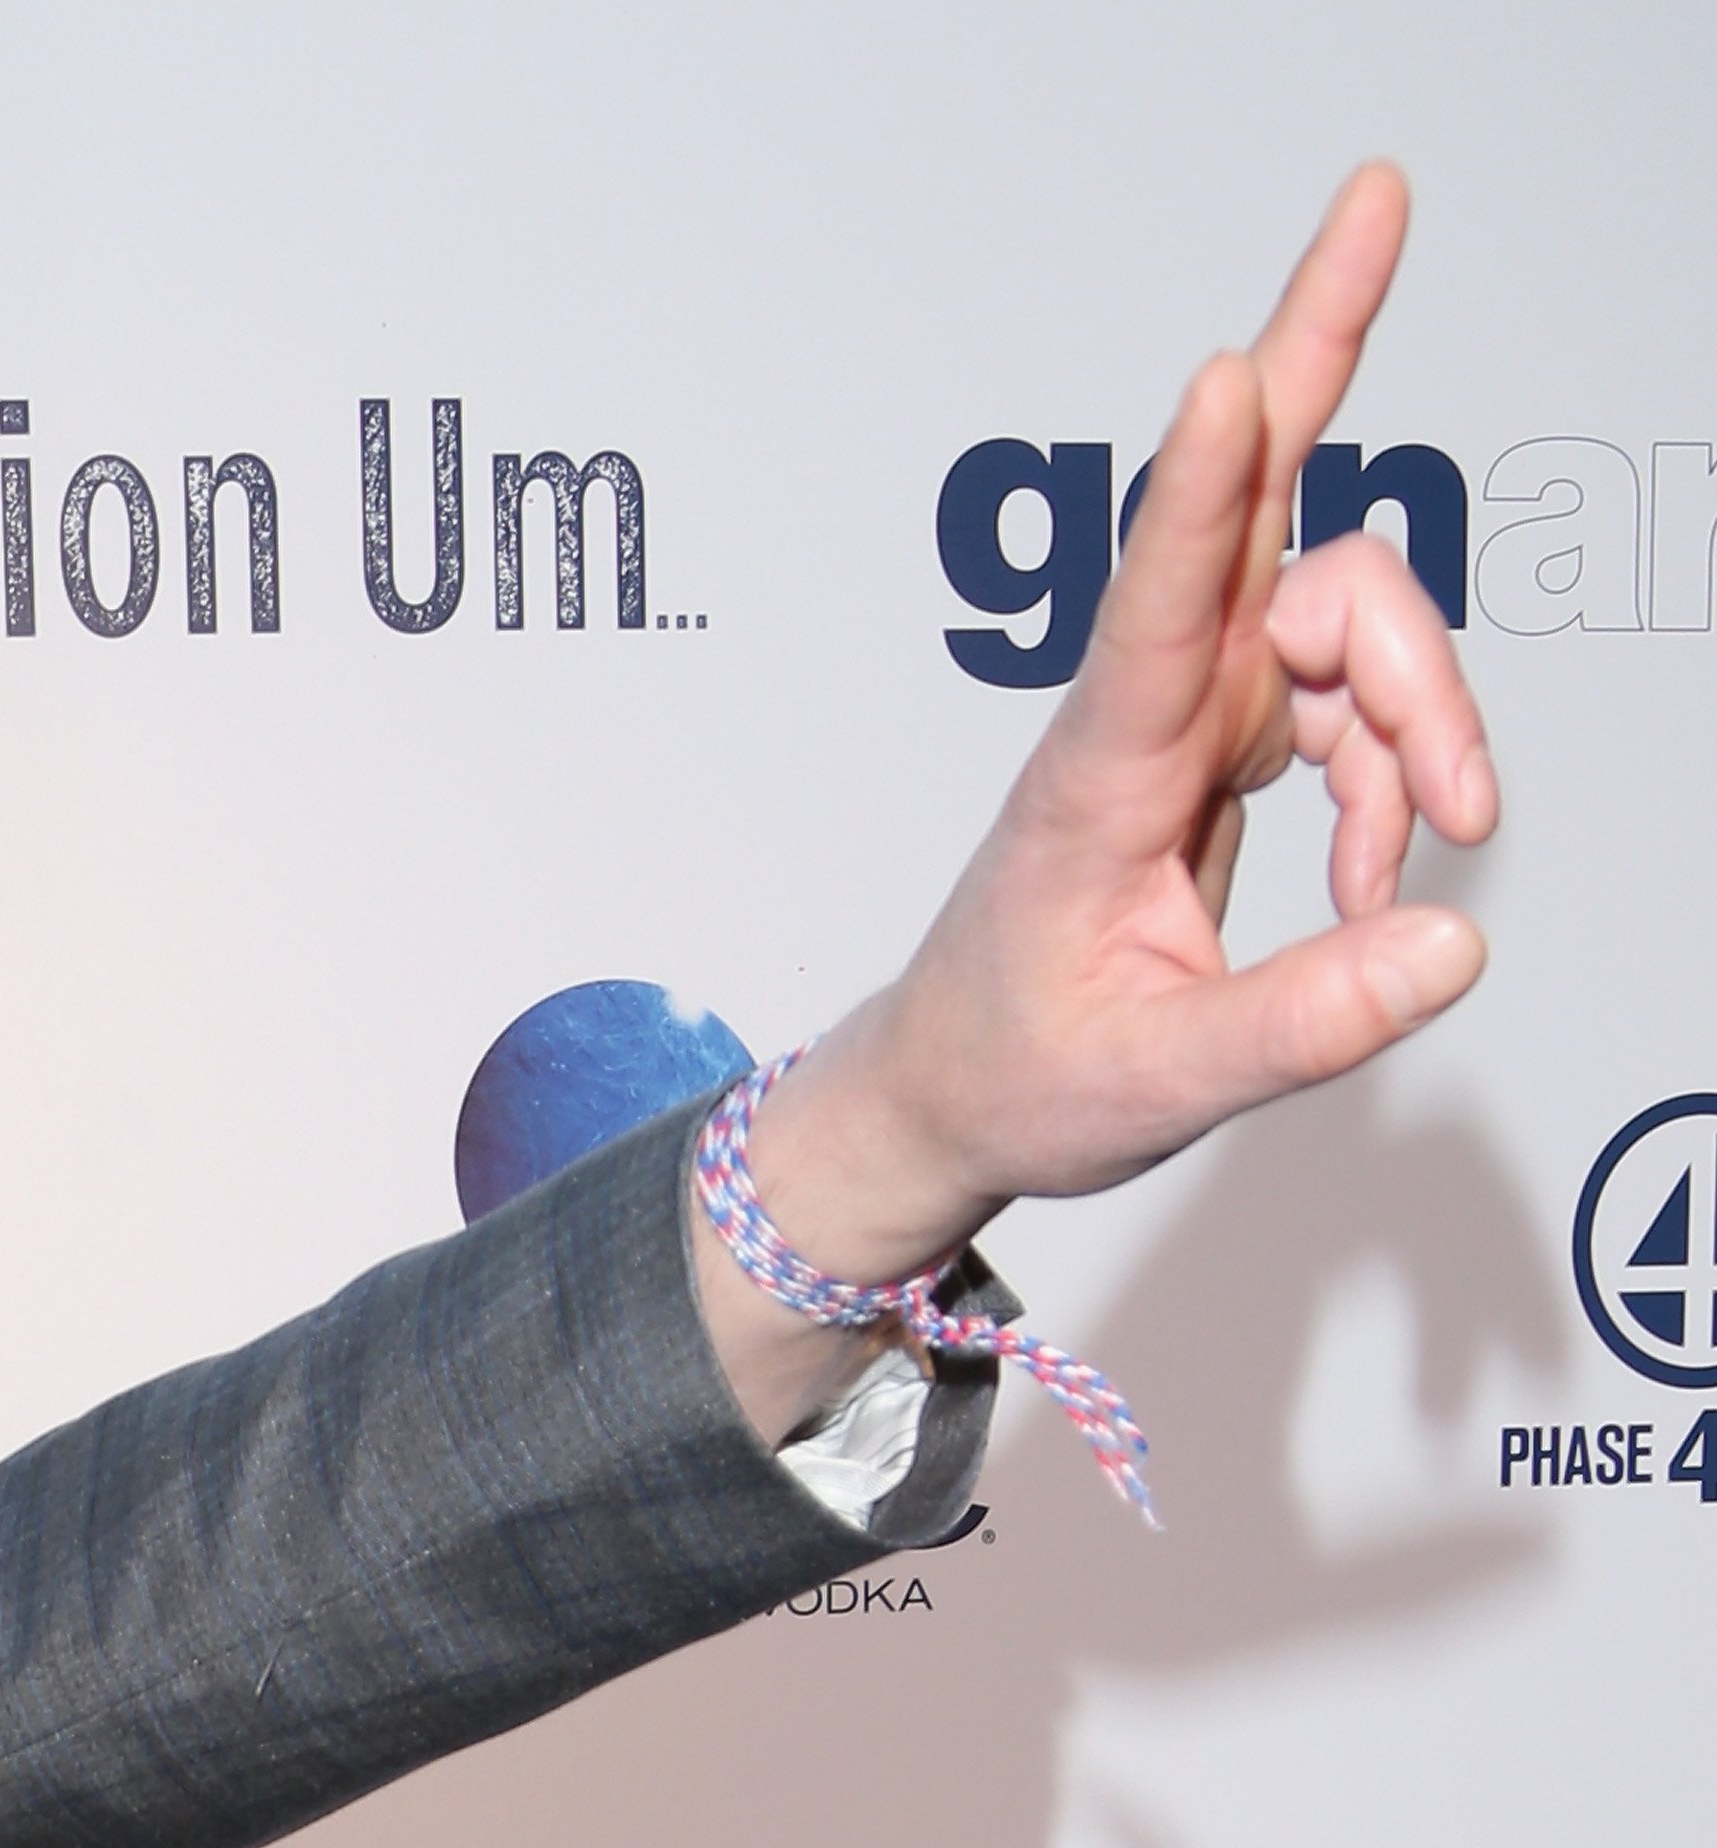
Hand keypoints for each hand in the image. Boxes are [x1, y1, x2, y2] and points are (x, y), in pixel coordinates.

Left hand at [707, 162, 1499, 1441]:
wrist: (957, 1094)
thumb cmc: (1019, 1073)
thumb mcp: (1160, 1081)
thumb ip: (1305, 1021)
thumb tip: (1449, 947)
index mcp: (1099, 773)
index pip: (1158, 607)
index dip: (1201, 490)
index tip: (1221, 374)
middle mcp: (1147, 709)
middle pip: (1256, 497)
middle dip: (1320, 344)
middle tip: (1382, 196)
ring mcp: (1189, 712)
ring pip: (1344, 619)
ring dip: (1422, 707)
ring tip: (1431, 839)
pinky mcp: (1221, 739)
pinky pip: (1349, 703)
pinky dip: (1394, 777)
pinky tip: (1377, 877)